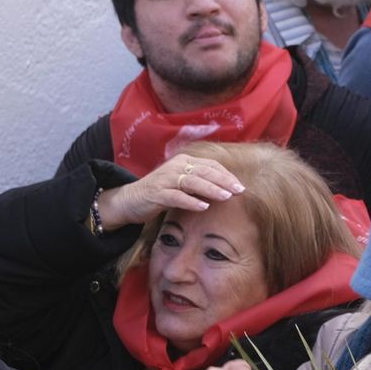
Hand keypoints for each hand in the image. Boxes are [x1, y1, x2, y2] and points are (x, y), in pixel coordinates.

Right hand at [96, 153, 245, 231]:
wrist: (129, 200)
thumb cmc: (161, 193)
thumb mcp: (183, 185)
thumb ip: (201, 183)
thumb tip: (227, 190)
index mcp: (183, 162)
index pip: (210, 165)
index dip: (226, 175)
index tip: (240, 186)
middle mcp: (175, 167)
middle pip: (204, 171)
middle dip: (224, 181)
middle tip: (240, 190)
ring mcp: (165, 179)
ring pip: (192, 181)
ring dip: (211, 189)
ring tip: (226, 197)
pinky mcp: (156, 193)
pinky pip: (176, 196)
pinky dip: (190, 201)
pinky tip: (203, 207)